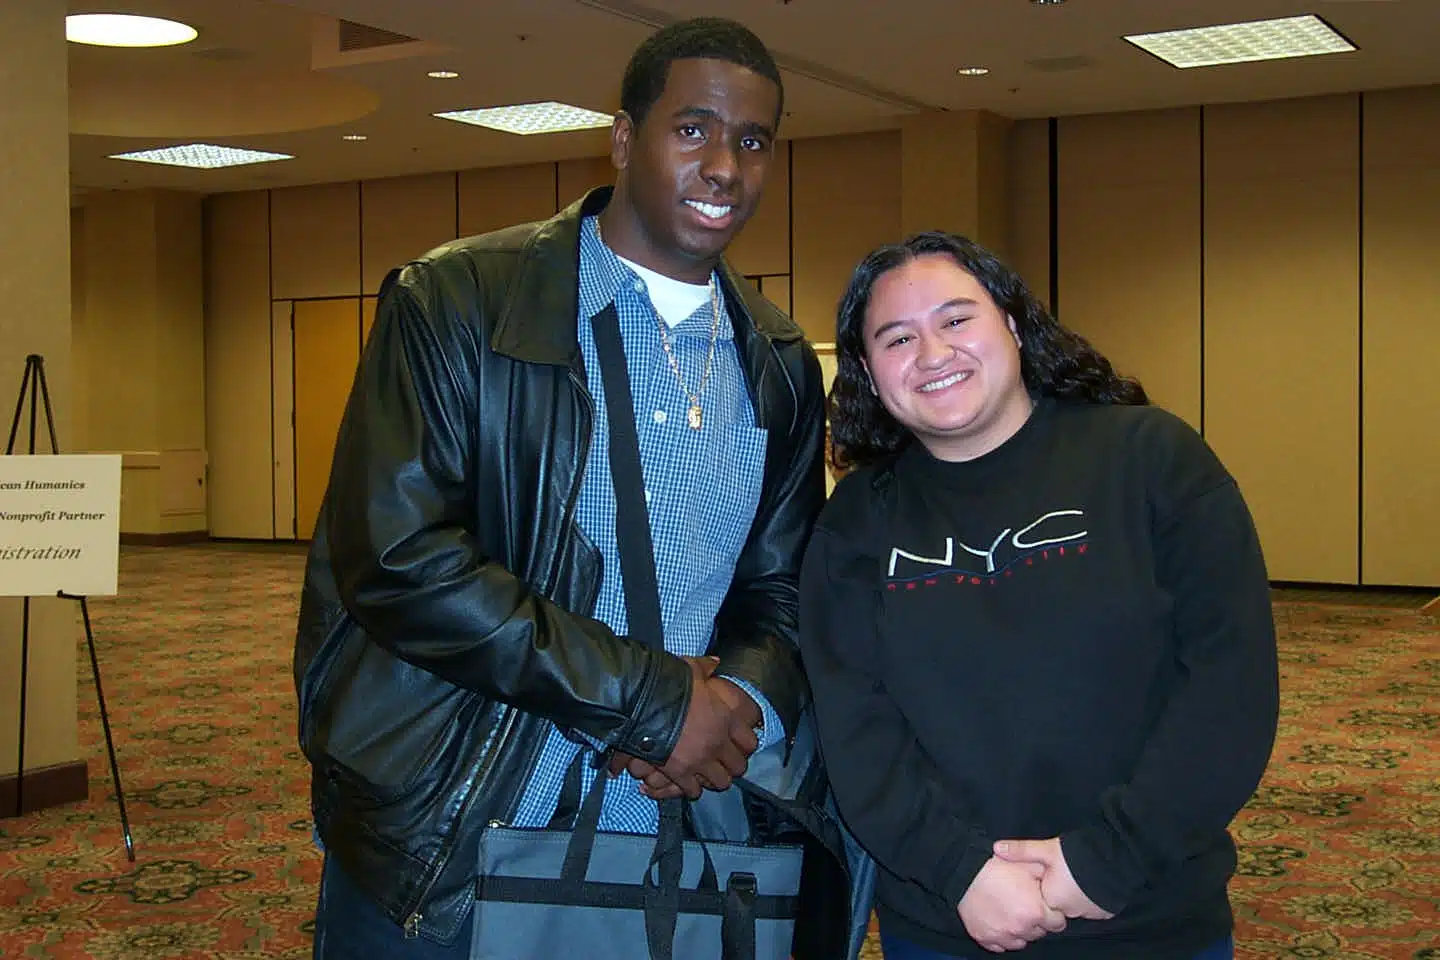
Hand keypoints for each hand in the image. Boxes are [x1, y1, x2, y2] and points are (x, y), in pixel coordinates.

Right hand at [609, 657, 752, 799]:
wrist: (643, 703)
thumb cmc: (670, 684)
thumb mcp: (690, 670)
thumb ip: (705, 668)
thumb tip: (715, 662)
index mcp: (727, 718)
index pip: (751, 740)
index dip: (746, 742)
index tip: (740, 742)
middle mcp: (719, 741)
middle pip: (739, 765)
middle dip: (732, 763)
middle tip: (724, 760)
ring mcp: (702, 759)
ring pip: (722, 781)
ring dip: (716, 778)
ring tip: (708, 773)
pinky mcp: (682, 772)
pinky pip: (694, 790)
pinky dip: (692, 789)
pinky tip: (688, 783)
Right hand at [957, 856, 1066, 952]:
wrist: (962, 872)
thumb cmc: (994, 867)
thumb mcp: (1026, 864)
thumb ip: (1046, 876)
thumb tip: (1056, 881)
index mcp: (1035, 911)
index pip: (1058, 924)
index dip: (1053, 913)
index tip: (1045, 905)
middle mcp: (1021, 928)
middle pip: (1039, 933)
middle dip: (1037, 921)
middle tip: (1026, 905)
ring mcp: (1002, 936)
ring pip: (1021, 941)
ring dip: (1021, 930)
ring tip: (1013, 912)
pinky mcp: (984, 938)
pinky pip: (1000, 945)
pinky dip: (1002, 936)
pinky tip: (1000, 921)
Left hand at [992, 838, 1114, 920]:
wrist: (1114, 858)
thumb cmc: (1077, 856)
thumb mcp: (1046, 850)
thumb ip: (1021, 851)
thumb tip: (996, 848)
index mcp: (1051, 899)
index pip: (1041, 899)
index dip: (1043, 885)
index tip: (1048, 874)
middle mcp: (1069, 911)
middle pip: (1058, 903)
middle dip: (1058, 890)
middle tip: (1064, 872)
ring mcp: (1088, 913)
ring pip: (1075, 905)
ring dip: (1075, 894)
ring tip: (1078, 875)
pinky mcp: (1103, 912)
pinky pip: (1091, 907)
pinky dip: (1090, 898)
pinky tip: (1091, 882)